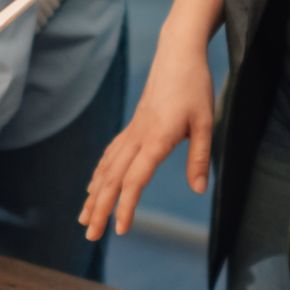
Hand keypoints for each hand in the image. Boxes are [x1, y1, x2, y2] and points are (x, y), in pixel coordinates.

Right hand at [80, 35, 214, 239]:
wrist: (177, 54)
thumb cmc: (194, 86)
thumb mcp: (206, 122)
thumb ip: (200, 157)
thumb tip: (199, 190)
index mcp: (156, 139)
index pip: (135, 180)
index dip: (126, 207)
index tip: (119, 230)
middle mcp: (138, 137)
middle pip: (112, 179)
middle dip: (99, 209)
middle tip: (89, 235)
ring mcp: (132, 131)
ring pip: (107, 168)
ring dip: (94, 195)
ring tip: (84, 217)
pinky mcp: (133, 126)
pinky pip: (110, 154)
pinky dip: (99, 174)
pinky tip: (94, 186)